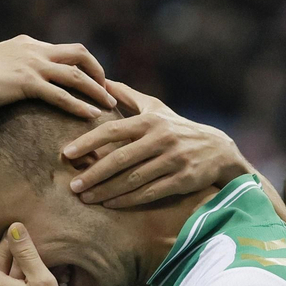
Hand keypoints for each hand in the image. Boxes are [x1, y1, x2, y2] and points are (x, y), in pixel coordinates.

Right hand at [0, 35, 114, 119]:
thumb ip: (8, 69)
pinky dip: (79, 105)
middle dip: (98, 70)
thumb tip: (11, 81)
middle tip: (108, 89)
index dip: (83, 63)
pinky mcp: (26, 83)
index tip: (94, 78)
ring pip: (76, 74)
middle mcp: (33, 49)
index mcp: (26, 44)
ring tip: (108, 105)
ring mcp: (31, 65)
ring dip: (96, 89)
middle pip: (79, 53)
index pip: (63, 49)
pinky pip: (61, 95)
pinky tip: (90, 116)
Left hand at [61, 80, 254, 207]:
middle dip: (94, 173)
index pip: (113, 130)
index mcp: (150, 121)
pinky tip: (109, 204)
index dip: (88, 141)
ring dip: (107, 190)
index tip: (67, 153)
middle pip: (121, 159)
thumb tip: (101, 81)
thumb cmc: (178, 128)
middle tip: (72, 185)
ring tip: (85, 197)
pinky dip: (128, 199)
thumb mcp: (156, 109)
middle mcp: (161, 139)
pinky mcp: (182, 180)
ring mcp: (172, 160)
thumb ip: (128, 97)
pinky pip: (149, 192)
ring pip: (133, 179)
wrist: (218, 150)